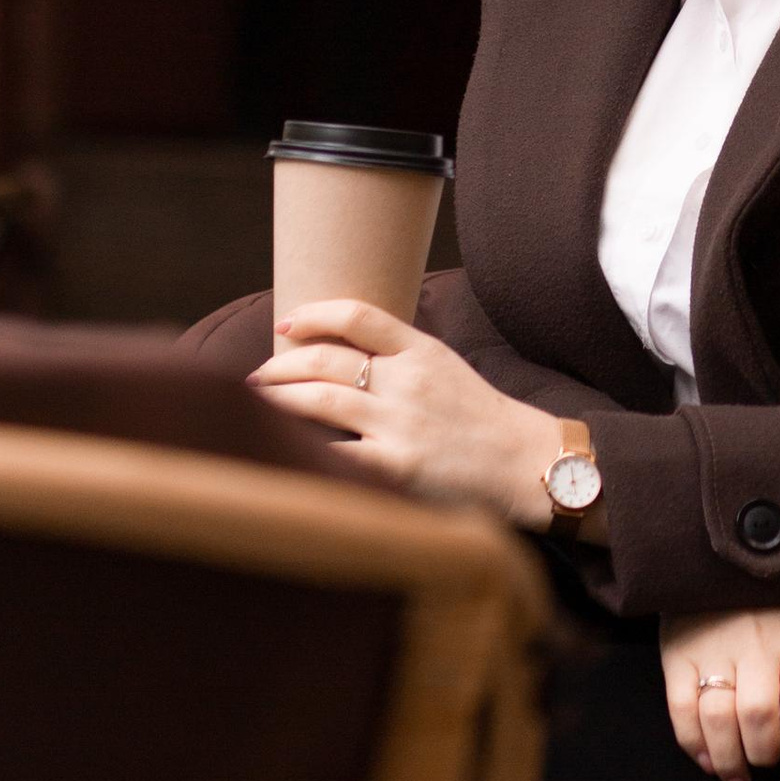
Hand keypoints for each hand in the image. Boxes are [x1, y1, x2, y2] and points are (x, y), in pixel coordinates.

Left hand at [250, 300, 570, 528]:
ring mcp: (402, 425)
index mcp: (422, 352)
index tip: (285, 322)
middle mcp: (409, 382)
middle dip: (281, 365)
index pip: (360, 316)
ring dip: (278, 399)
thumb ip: (400, 359)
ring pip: (321, 400)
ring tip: (255, 403)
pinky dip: (303, 450)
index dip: (315, 313)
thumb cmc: (480, 420)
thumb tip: (341, 355)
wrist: (524, 464)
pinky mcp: (398, 468)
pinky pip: (337, 455)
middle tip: (255, 375)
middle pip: (327, 359)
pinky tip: (279, 449)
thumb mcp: (447, 369)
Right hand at [659, 608, 779, 780]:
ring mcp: (715, 647)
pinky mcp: (680, 653)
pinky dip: (693, 744)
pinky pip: (682, 710)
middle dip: (764, 754)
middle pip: (758, 714)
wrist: (729, 561)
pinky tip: (707, 759)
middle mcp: (757, 642)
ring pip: (718, 718)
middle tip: (769, 765)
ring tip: (739, 778)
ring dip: (728, 759)